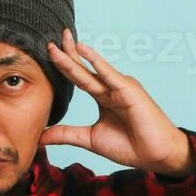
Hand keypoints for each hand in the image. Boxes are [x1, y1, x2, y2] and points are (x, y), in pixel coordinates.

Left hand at [40, 28, 191, 176]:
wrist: (155, 155)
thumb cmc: (130, 146)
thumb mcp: (90, 139)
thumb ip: (66, 134)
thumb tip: (40, 137)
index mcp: (103, 96)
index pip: (79, 76)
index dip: (64, 64)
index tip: (48, 52)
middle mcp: (111, 87)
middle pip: (83, 68)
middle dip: (67, 53)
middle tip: (50, 40)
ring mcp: (120, 86)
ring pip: (92, 71)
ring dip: (75, 56)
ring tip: (60, 41)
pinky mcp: (129, 90)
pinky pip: (110, 75)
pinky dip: (97, 62)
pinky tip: (84, 50)